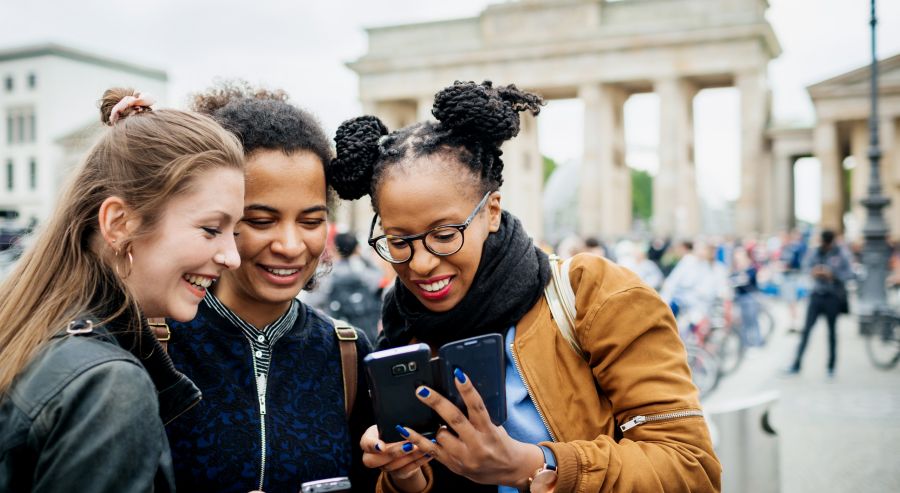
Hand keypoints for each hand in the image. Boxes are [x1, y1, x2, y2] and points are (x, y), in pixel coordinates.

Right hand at [360, 424, 430, 491]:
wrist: (399, 443)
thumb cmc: (392, 430)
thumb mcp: (388, 423)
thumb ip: (391, 422)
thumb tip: (401, 418)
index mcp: (368, 441)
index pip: (365, 444)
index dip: (373, 446)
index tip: (381, 446)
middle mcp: (372, 457)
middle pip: (377, 460)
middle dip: (394, 452)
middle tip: (409, 445)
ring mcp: (384, 467)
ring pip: (394, 466)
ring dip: (410, 456)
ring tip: (422, 447)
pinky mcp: (398, 473)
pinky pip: (407, 470)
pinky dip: (419, 461)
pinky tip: (428, 453)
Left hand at [397, 370, 543, 488]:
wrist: (510, 470)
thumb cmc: (501, 443)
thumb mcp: (495, 427)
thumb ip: (478, 415)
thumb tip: (458, 393)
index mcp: (489, 431)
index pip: (478, 407)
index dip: (467, 390)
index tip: (458, 374)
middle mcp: (477, 444)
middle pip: (454, 419)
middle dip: (437, 403)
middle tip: (422, 391)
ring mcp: (464, 456)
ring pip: (441, 436)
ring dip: (436, 426)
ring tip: (436, 422)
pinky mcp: (454, 465)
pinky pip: (431, 451)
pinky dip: (416, 440)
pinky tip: (405, 430)